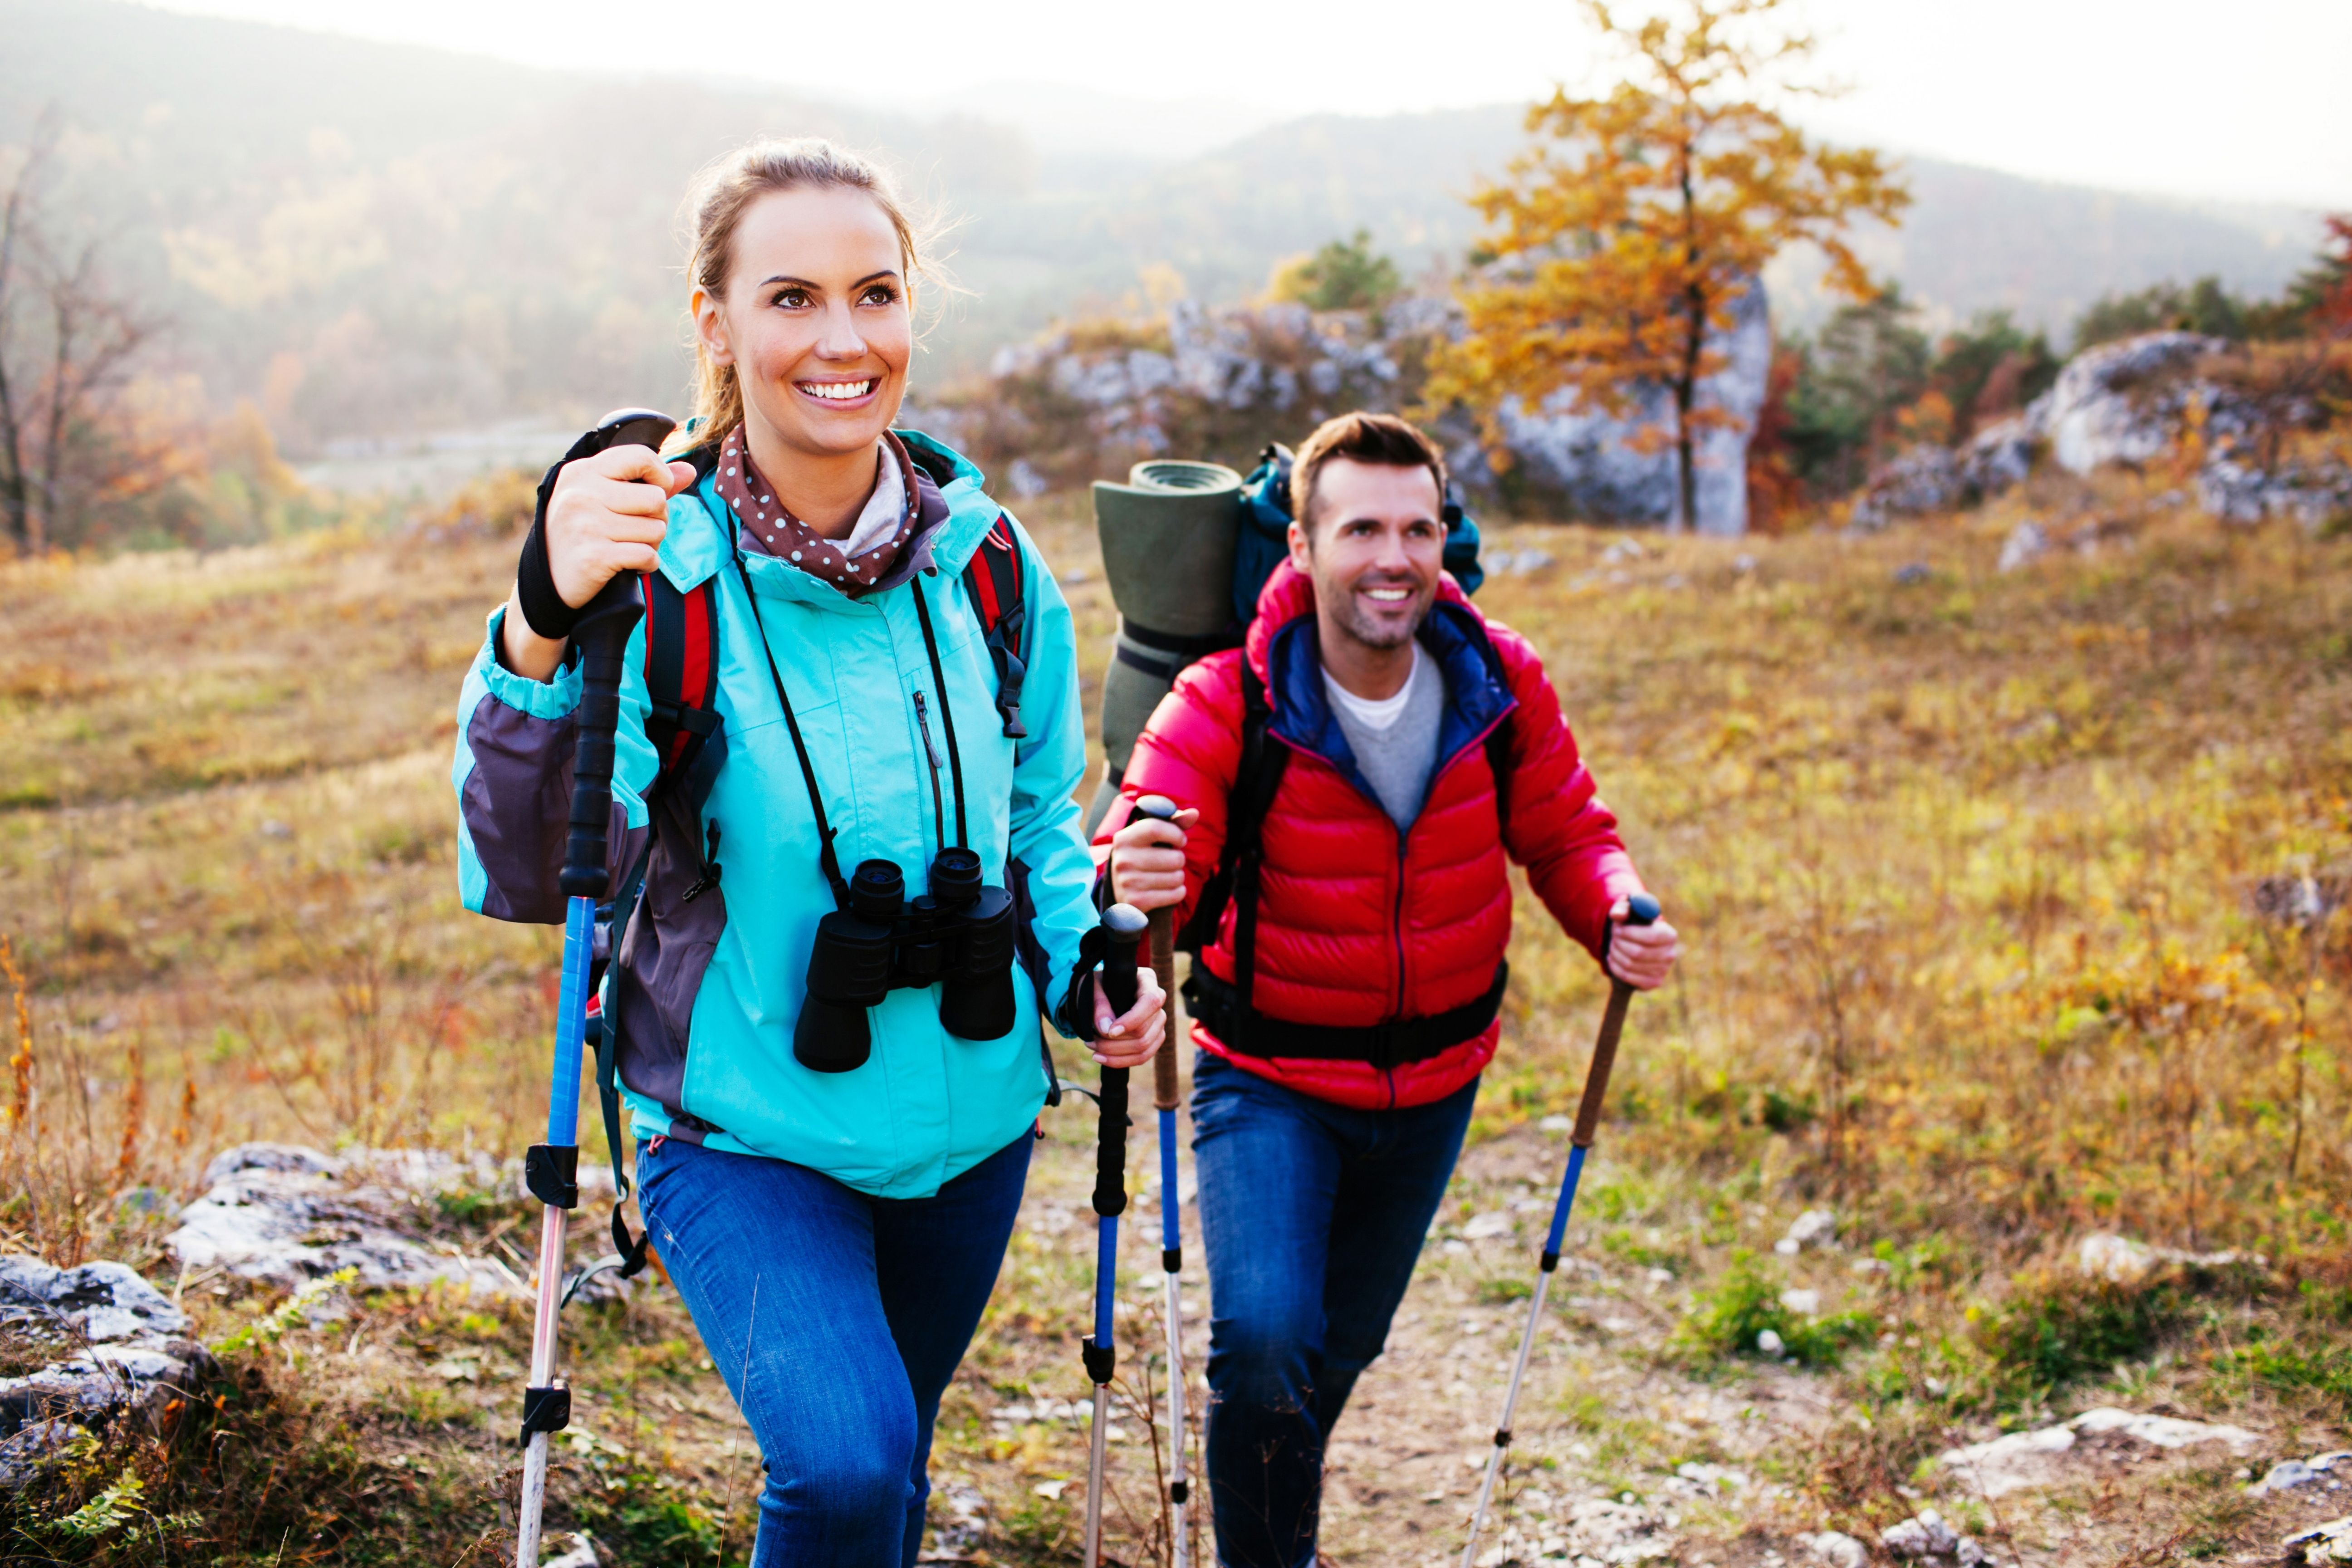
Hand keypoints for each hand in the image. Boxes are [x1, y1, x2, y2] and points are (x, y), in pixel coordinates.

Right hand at [544, 443, 697, 608]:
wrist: (549, 580)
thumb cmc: (582, 533)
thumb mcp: (603, 498)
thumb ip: (646, 482)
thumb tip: (688, 471)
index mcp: (583, 472)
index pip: (639, 457)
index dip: (660, 475)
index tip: (655, 491)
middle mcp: (582, 494)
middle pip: (657, 498)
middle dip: (658, 518)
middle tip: (639, 530)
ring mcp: (587, 525)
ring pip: (656, 529)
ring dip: (653, 544)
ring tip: (630, 546)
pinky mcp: (594, 556)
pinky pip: (647, 556)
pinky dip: (647, 564)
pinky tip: (631, 564)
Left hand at [1090, 961, 1165, 1068]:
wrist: (1098, 994)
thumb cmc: (1097, 985)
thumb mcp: (1091, 987)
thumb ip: (1098, 1003)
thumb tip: (1106, 1029)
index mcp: (1147, 980)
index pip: (1150, 1002)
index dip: (1132, 1020)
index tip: (1110, 1032)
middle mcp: (1158, 1001)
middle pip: (1144, 1031)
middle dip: (1114, 1042)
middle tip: (1089, 1041)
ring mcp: (1158, 1021)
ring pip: (1144, 1047)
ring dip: (1115, 1054)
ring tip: (1093, 1048)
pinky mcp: (1154, 1038)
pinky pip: (1143, 1057)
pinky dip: (1120, 1061)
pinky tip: (1101, 1058)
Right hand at [1108, 805, 1196, 913]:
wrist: (1119, 890)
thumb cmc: (1142, 856)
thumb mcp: (1151, 838)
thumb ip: (1173, 823)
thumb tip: (1194, 813)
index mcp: (1124, 839)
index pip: (1155, 828)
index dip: (1176, 834)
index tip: (1180, 840)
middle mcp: (1123, 860)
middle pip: (1174, 857)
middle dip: (1180, 860)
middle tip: (1172, 862)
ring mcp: (1128, 882)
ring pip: (1177, 877)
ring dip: (1179, 877)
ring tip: (1167, 876)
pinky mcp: (1136, 902)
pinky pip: (1174, 894)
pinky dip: (1178, 892)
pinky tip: (1168, 890)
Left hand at [1605, 895, 1679, 990]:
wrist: (1636, 944)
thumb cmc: (1633, 924)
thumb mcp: (1628, 911)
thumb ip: (1622, 909)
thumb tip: (1617, 916)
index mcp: (1669, 935)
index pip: (1651, 937)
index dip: (1630, 933)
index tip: (1617, 929)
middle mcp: (1670, 954)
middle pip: (1637, 953)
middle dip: (1619, 943)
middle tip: (1612, 937)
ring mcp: (1663, 970)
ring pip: (1629, 965)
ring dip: (1615, 954)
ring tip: (1612, 946)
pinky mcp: (1653, 982)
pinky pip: (1628, 977)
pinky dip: (1615, 967)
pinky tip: (1613, 958)